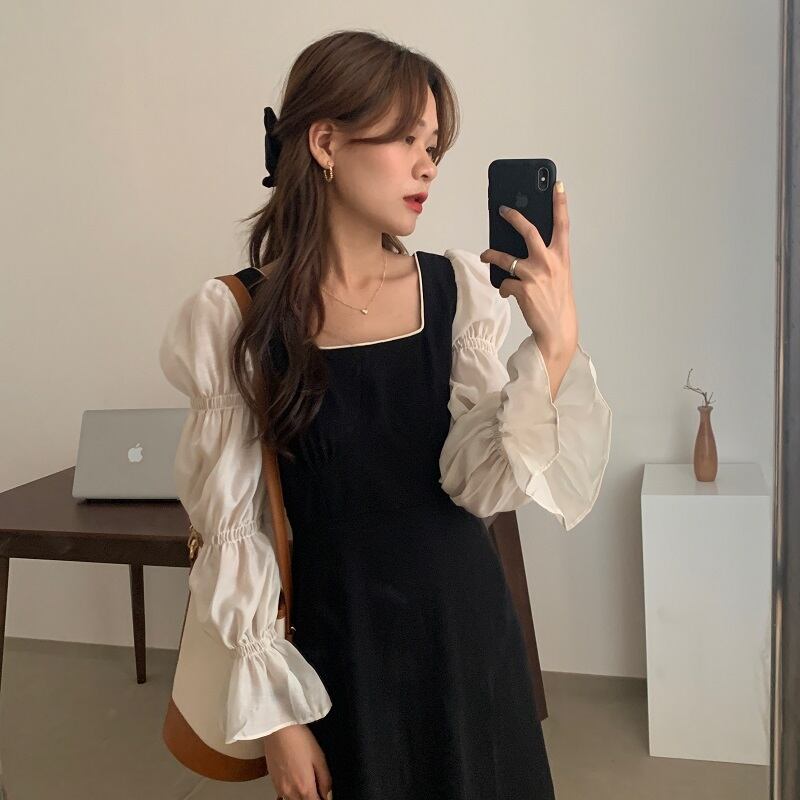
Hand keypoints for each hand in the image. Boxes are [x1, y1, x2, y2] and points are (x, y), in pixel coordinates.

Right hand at [264, 723, 331, 799]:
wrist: (279, 729)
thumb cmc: (299, 739)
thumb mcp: (319, 757)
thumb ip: (325, 779)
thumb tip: (328, 794)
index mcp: (305, 788)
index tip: (325, 795)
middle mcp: (291, 792)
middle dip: (312, 798)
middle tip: (318, 788)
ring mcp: (280, 788)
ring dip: (301, 797)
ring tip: (306, 784)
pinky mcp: (273, 782)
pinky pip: (284, 796)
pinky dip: (292, 794)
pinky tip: (296, 782)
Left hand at [479, 180, 577, 359]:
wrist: (557, 329)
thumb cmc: (556, 301)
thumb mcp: (558, 276)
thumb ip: (546, 259)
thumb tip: (522, 246)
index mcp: (562, 257)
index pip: (562, 225)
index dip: (560, 203)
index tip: (557, 184)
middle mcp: (549, 262)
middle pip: (528, 231)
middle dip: (514, 216)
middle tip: (503, 210)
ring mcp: (535, 275)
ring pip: (505, 257)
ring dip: (491, 255)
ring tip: (485, 255)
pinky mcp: (522, 289)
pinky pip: (504, 282)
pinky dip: (503, 287)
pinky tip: (508, 293)